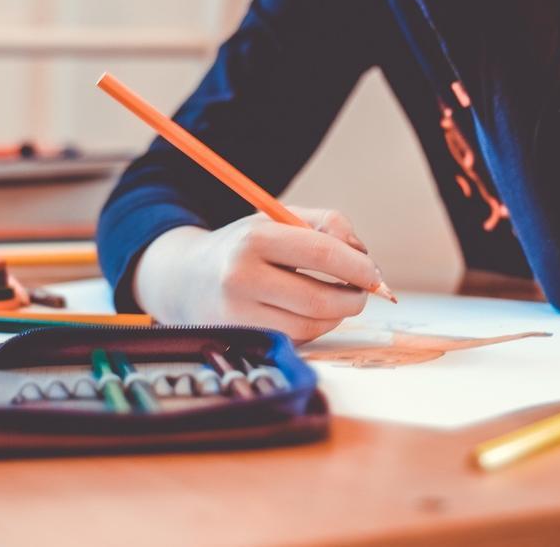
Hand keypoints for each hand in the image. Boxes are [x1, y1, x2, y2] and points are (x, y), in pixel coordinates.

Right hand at [132, 207, 381, 342]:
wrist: (185, 278)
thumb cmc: (245, 246)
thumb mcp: (279, 220)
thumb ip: (328, 224)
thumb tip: (364, 257)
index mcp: (254, 239)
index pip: (323, 254)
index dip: (359, 267)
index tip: (374, 274)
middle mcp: (241, 279)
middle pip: (321, 299)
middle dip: (354, 298)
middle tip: (362, 292)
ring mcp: (238, 315)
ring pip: (311, 326)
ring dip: (336, 316)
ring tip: (335, 299)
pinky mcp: (241, 340)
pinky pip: (295, 340)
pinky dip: (313, 328)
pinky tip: (308, 312)